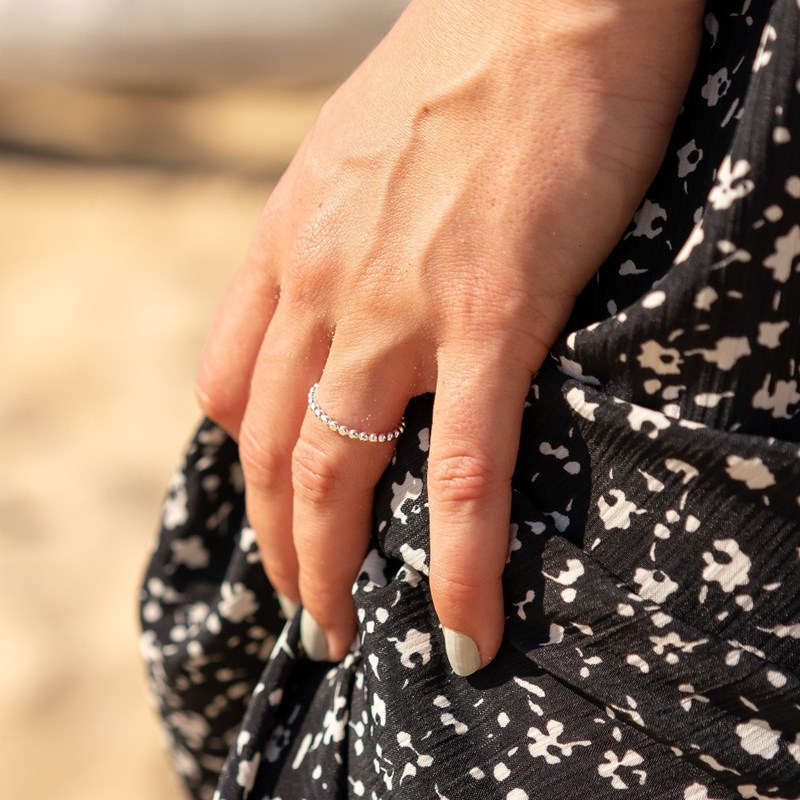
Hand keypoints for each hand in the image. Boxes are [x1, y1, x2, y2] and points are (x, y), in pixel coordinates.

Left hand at [196, 0, 702, 673]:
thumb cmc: (469, 59)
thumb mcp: (359, 148)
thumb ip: (337, 229)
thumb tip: (352, 285)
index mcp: (290, 245)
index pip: (231, 387)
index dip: (245, 465)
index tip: (273, 509)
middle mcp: (322, 286)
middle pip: (268, 452)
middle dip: (277, 545)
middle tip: (304, 608)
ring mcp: (399, 309)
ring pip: (337, 472)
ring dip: (332, 570)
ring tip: (345, 636)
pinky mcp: (491, 316)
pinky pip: (463, 468)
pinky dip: (463, 558)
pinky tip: (467, 626)